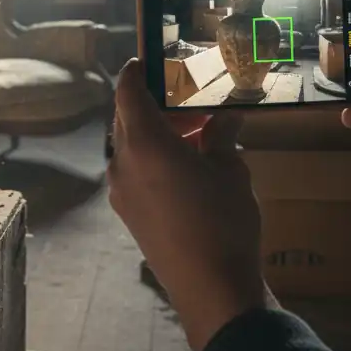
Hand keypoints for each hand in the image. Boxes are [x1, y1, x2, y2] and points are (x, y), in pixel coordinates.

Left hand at [108, 60, 265, 350]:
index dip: (136, 71)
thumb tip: (225, 118)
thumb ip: (220, 136)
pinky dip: (153, 160)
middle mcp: (122, 163)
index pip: (127, 91)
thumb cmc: (224, 221)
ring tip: (195, 136)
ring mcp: (120, 192)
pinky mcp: (128, 214)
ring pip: (131, 147)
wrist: (212, 289)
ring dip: (156, 135)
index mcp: (144, 143)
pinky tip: (186, 168)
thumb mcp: (230, 170)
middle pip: (127, 119)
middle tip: (187, 101)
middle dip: (153, 105)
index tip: (149, 61)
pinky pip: (134, 172)